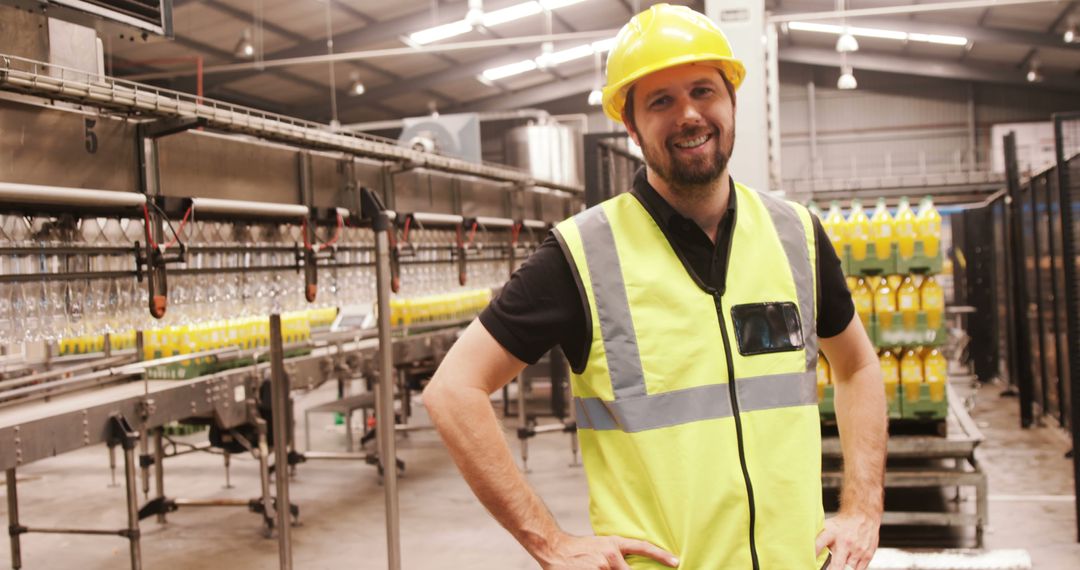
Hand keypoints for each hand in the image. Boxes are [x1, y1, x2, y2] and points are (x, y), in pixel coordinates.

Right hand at [538, 533, 678, 569]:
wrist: (555, 548)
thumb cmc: (580, 550)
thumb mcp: (601, 546)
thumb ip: (617, 555)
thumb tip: (630, 566)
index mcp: (614, 544)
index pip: (643, 547)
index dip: (660, 555)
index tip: (676, 562)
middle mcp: (610, 555)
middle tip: (610, 568)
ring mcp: (602, 567)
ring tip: (594, 566)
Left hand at [815, 511, 879, 569]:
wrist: (863, 515)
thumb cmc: (843, 523)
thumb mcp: (827, 527)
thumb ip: (819, 539)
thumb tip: (806, 548)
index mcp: (831, 533)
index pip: (818, 545)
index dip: (813, 555)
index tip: (810, 562)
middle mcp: (845, 542)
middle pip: (837, 565)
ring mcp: (857, 550)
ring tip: (837, 567)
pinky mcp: (867, 556)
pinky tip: (847, 566)